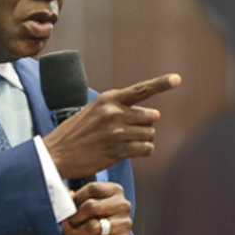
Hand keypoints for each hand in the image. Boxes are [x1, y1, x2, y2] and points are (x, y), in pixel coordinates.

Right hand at [43, 73, 180, 178]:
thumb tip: (155, 115)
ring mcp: (116, 133)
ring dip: (144, 140)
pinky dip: (143, 151)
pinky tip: (131, 152)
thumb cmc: (75, 133)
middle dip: (144, 125)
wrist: (56, 155)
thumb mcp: (93, 111)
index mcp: (108, 99)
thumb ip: (120, 109)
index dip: (161, 83)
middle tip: (130, 131)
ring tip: (128, 142)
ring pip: (150, 134)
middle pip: (150, 117)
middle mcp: (114, 113)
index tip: (177, 79)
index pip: (141, 89)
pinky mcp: (118, 151)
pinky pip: (145, 149)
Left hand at [63, 182, 131, 234]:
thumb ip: (78, 198)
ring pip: (91, 227)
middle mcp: (123, 205)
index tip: (69, 206)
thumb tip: (68, 197)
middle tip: (67, 224)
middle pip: (90, 207)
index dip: (76, 198)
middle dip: (73, 218)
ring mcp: (124, 223)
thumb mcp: (90, 202)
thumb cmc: (97, 217)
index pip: (92, 188)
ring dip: (75, 234)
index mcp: (116, 190)